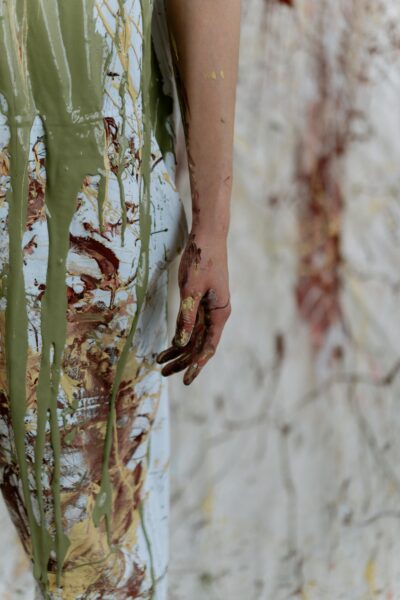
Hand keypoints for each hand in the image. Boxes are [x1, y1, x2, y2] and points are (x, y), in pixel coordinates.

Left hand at [156, 228, 230, 384]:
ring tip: (160, 360)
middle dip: (183, 360)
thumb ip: (186, 316)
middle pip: (200, 345)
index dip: (196, 365)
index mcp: (219, 313)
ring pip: (194, 336)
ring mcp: (209, 308)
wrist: (208, 236)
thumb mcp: (191, 289)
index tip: (185, 380)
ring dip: (179, 349)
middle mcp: (216, 314)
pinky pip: (191, 324)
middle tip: (163, 372)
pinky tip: (169, 343)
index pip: (208, 347)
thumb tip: (181, 343)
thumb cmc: (202, 259)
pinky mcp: (202, 301)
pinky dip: (180, 334)